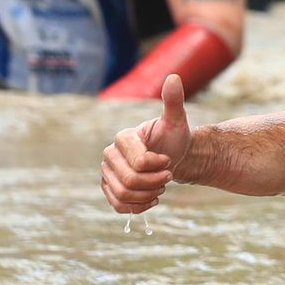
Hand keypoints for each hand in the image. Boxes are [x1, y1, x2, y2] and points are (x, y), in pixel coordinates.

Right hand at [102, 75, 191, 214]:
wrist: (171, 156)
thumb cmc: (173, 137)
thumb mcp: (177, 120)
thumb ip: (173, 101)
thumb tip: (173, 77)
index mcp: (123, 137)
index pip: (139, 162)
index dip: (159, 166)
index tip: (169, 160)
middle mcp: (109, 155)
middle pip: (130, 181)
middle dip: (155, 182)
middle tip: (168, 176)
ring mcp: (107, 173)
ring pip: (123, 195)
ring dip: (148, 196)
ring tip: (160, 186)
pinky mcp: (109, 188)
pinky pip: (118, 206)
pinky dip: (138, 207)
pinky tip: (152, 198)